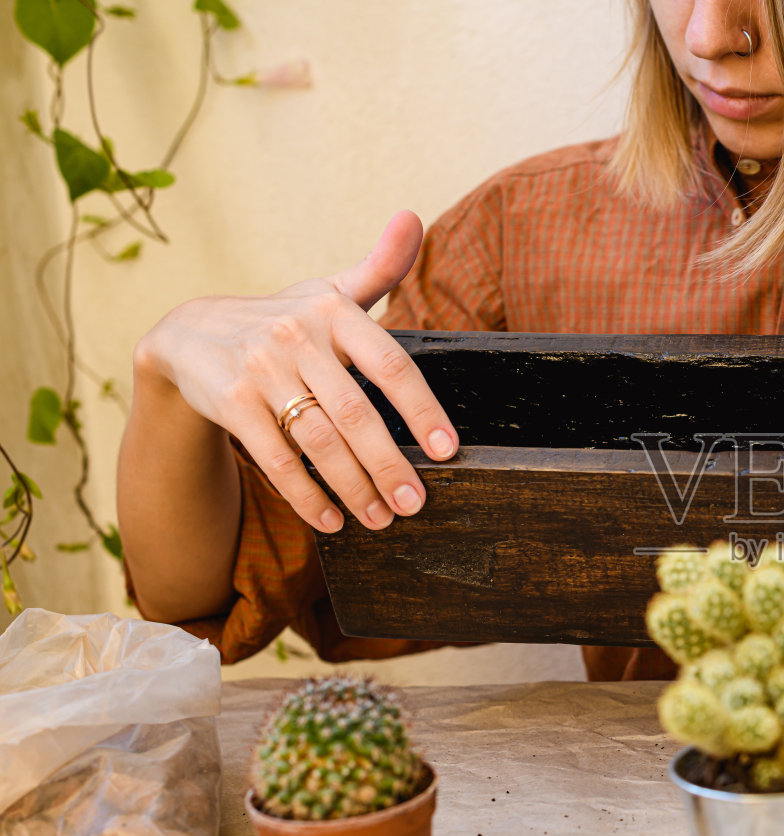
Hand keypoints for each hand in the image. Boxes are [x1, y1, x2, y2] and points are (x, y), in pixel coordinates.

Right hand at [133, 212, 456, 532]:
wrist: (188, 334)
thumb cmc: (283, 320)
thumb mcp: (327, 290)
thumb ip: (377, 267)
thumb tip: (413, 218)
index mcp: (332, 310)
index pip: (389, 363)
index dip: (422, 408)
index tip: (447, 449)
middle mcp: (296, 335)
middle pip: (354, 412)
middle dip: (389, 463)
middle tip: (417, 502)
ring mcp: (259, 369)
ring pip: (316, 440)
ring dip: (354, 486)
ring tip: (383, 518)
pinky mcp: (229, 402)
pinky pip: (276, 459)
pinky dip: (307, 495)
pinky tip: (333, 520)